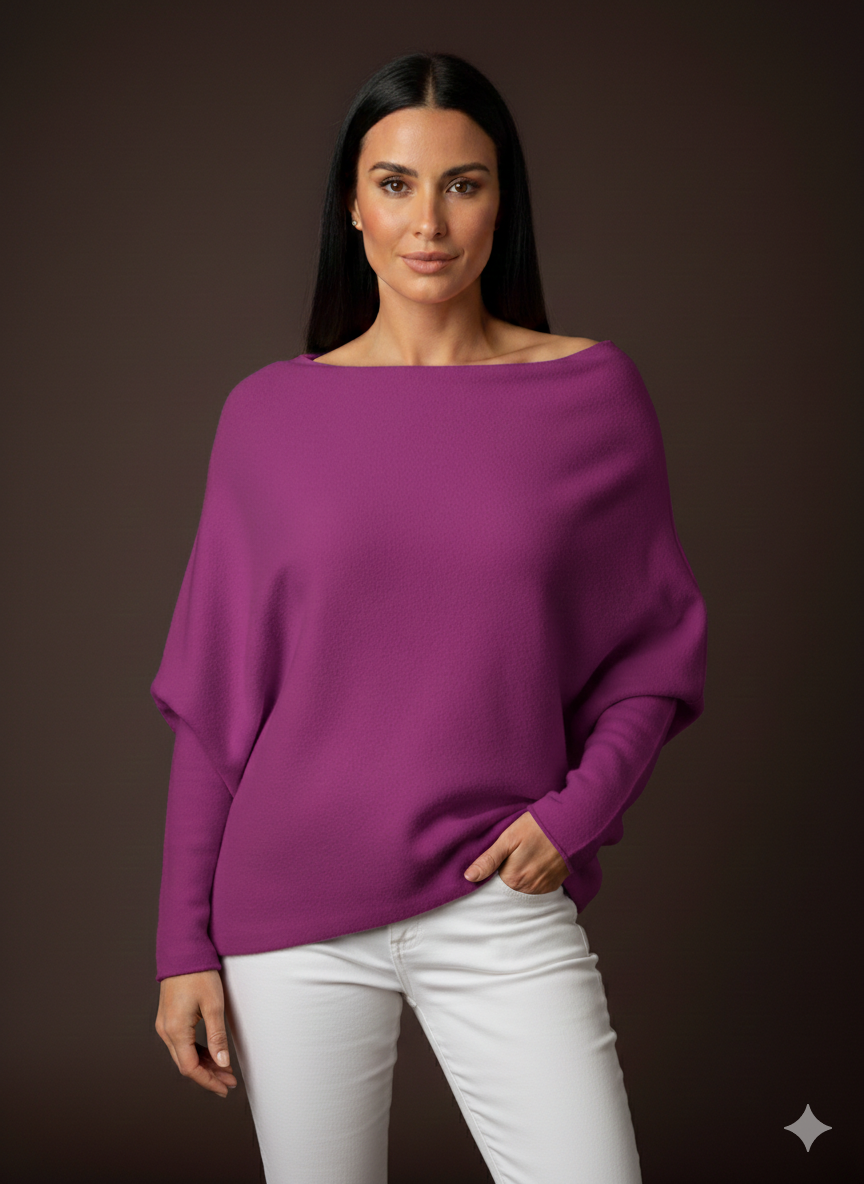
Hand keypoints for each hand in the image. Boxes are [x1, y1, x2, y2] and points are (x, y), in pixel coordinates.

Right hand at [155, 969, 236, 1097]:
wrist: (183, 951)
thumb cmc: (199, 974)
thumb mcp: (214, 1005)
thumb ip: (217, 1036)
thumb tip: (222, 1063)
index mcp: (175, 1030)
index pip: (190, 1068)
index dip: (208, 1081)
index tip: (225, 1088)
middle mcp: (166, 1030)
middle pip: (186, 1064)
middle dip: (208, 1075)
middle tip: (230, 1081)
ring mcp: (165, 1024)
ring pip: (183, 1054)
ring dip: (203, 1064)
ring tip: (225, 1069)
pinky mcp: (169, 1017)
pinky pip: (181, 1042)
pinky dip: (197, 1051)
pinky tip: (212, 1053)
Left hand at [464, 811, 569, 893]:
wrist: (571, 824)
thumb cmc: (538, 827)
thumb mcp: (509, 837)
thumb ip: (488, 859)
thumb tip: (468, 877)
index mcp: (512, 878)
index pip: (492, 883)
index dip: (492, 870)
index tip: (497, 858)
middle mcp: (527, 888)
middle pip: (508, 885)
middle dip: (506, 872)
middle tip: (513, 853)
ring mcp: (542, 887)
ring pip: (522, 886)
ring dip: (520, 875)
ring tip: (525, 855)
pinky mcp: (553, 885)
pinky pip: (536, 886)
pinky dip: (533, 876)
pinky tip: (535, 861)